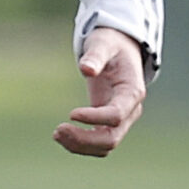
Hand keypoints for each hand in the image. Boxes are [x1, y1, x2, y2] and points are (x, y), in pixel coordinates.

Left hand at [52, 26, 146, 156]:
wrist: (119, 48)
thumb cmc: (111, 44)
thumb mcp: (103, 43)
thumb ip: (95, 55)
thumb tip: (86, 70)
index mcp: (132, 92)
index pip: (116, 115)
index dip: (94, 118)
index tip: (70, 113)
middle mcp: (130, 110)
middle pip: (111, 138)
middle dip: (84, 139)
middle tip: (57, 130)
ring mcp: (121, 119)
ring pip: (104, 146)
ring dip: (80, 145)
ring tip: (56, 134)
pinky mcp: (109, 123)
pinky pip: (97, 142)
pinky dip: (80, 144)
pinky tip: (61, 135)